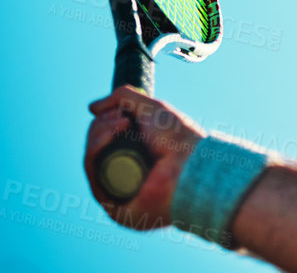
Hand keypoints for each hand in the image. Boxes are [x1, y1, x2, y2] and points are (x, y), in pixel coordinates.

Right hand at [85, 86, 202, 230]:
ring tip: (120, 125)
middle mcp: (123, 176)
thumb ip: (123, 99)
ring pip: (91, 163)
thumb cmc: (178, 137)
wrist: (192, 163)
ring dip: (96, 138)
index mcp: (132, 156)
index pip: (103, 141)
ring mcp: (119, 194)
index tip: (120, 112)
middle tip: (121, 119)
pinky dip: (94, 156)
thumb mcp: (150, 107)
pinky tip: (108, 139)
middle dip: (100, 128)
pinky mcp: (116, 209)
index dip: (103, 123)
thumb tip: (92, 108)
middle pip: (94, 151)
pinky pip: (95, 182)